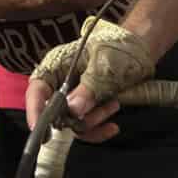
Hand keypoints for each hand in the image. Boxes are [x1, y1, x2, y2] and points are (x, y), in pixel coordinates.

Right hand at [24, 17, 150, 143]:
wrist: (141, 50)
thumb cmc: (120, 47)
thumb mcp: (105, 65)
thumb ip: (89, 87)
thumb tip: (72, 110)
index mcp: (57, 65)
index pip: (37, 89)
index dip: (35, 109)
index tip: (41, 130)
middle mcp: (61, 83)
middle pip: (53, 112)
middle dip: (74, 119)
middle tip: (99, 114)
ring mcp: (74, 97)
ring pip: (71, 122)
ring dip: (92, 121)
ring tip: (113, 105)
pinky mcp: (87, 108)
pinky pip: (85, 127)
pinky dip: (98, 129)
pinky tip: (113, 126)